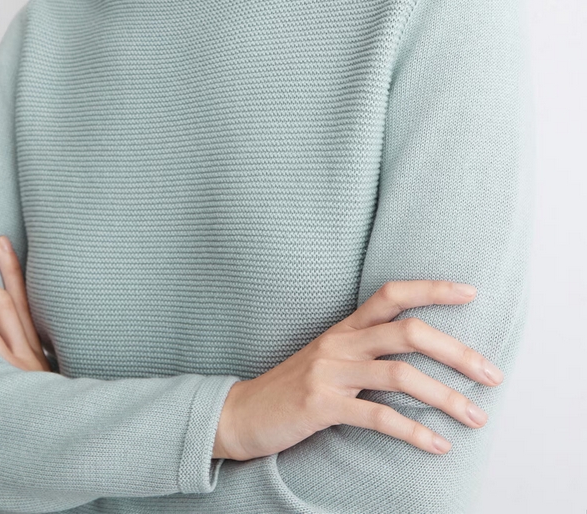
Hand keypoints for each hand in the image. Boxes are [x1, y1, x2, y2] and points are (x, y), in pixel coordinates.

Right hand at [213, 279, 504, 460]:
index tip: (470, 292)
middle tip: (493, 374)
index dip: (431, 289)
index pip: (392, 293)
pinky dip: (413, 431)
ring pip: (399, 374)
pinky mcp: (321, 405)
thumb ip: (366, 350)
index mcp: (345, 327)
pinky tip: (438, 445)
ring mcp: (330, 372)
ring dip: (445, 396)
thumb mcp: (330, 358)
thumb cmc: (293, 387)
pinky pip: (377, 416)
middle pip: (408, 333)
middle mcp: (340, 342)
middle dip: (457, 352)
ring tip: (476, 417)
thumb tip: (419, 356)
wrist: (242, 412)